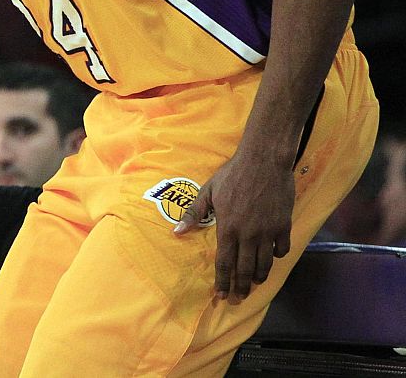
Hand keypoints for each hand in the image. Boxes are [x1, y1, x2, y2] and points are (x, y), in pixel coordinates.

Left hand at [174, 148, 294, 300]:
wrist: (263, 161)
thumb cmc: (232, 174)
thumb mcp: (208, 191)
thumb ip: (194, 214)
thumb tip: (177, 231)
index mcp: (228, 228)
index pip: (224, 262)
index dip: (222, 281)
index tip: (220, 296)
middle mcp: (248, 235)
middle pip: (244, 269)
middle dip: (240, 288)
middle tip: (237, 300)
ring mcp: (268, 231)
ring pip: (264, 264)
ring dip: (258, 277)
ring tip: (253, 284)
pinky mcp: (284, 226)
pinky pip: (281, 250)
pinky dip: (276, 257)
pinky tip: (270, 258)